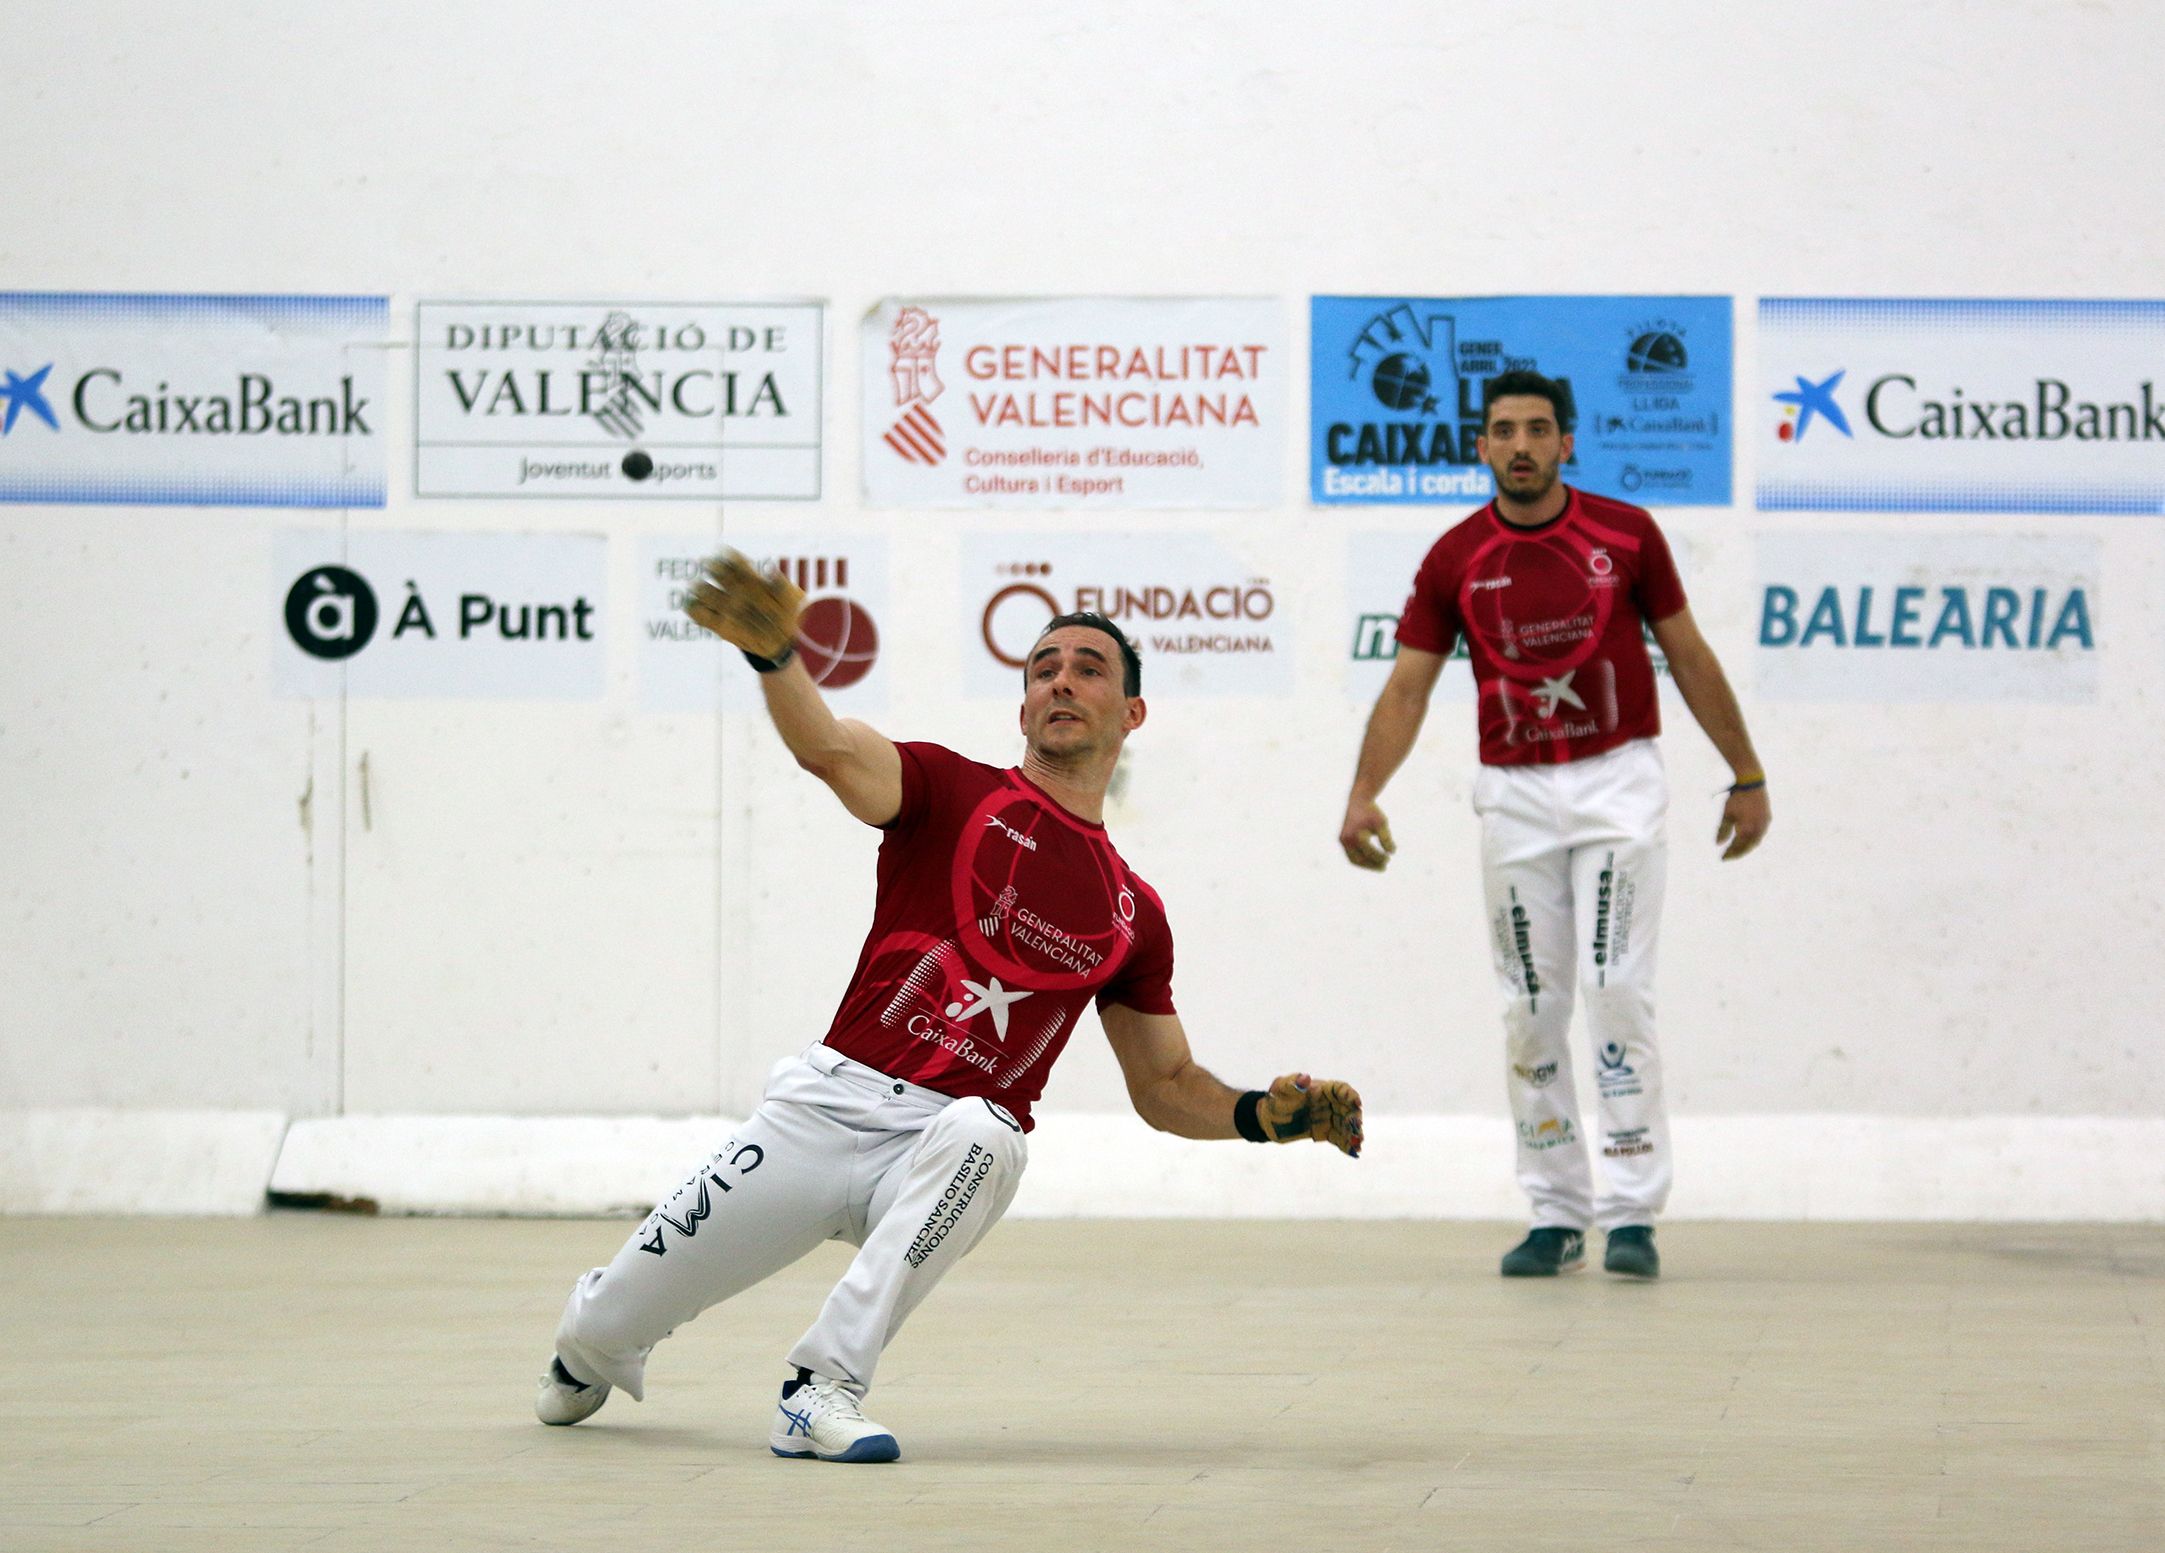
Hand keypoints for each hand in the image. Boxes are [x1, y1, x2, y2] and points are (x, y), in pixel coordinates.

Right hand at [683, 549, 804, 658]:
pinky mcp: (721, 626)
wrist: (783, 642)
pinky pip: (704, 618)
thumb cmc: (790, 616)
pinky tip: (691, 607)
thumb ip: (782, 586)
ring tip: (696, 587)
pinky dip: (696, 613)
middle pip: (722, 577)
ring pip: (709, 595)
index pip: (739, 564)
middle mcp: (737, 592)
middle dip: (713, 569)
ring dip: (701, 590)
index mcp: (754, 581)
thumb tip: (770, 569)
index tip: (723, 552)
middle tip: (707, 564)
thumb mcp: (793, 601)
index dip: (730, 557)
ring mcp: (728, 608)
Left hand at [1258, 1072, 1362, 1156]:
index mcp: (1320, 1089)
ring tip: (1358, 1144)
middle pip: (1347, 1109)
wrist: (1266, 1119)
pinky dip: (1345, 1144)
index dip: (1350, 1095)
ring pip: (1345, 1125)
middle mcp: (1327, 1103)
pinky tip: (1353, 1152)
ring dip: (1353, 1134)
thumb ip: (1293, 1084)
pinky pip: (1338, 1137)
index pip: (1340, 1089)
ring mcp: (1326, 1118)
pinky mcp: (1323, 1132)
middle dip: (1355, 1118)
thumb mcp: (1280, 1090)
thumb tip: (1306, 1078)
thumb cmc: (1274, 1099)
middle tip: (1357, 1130)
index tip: (1357, 1104)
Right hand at [1339, 799, 1395, 870]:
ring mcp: (1342, 841)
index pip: (1369, 852)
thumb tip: (1392, 852)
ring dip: (1366, 865)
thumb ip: (1386, 838)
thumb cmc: (1371, 812)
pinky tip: (1371, 861)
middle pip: (1360, 859)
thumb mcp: (1382, 823)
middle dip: (1372, 865)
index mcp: (1356, 834)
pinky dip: (1361, 860)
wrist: (1358, 802)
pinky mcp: (1342, 840)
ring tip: (1379, 867)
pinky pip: (1351, 855)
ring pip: (1354, 860)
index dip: (1380, 857)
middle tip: (1385, 867)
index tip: (1390, 857)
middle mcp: (1346, 839)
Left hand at [1717, 784, 1770, 859]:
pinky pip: (1760, 834)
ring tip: (1737, 850)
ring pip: (1756, 841)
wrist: (1752, 784)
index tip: (1722, 858)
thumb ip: (1722, 830)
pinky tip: (1747, 838)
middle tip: (1729, 856)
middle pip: (1748, 847)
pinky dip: (1753, 839)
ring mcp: (1765, 825)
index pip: (1737, 847)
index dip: (1730, 854)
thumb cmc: (1737, 799)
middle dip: (1738, 853)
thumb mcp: (1726, 815)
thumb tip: (1717, 844)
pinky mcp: (1768, 819)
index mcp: (1747, 830)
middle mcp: (1758, 830)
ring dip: (1746, 847)